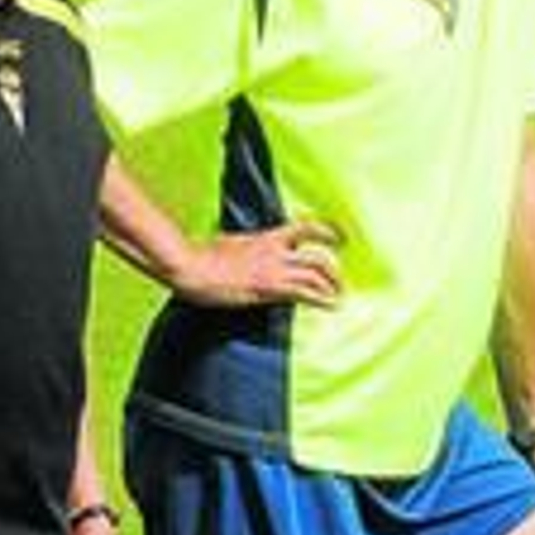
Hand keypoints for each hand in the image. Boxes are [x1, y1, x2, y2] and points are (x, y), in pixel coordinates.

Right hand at [171, 220, 342, 308]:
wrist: (192, 267)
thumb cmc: (202, 257)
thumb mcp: (229, 243)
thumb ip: (244, 245)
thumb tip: (241, 248)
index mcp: (266, 237)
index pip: (305, 228)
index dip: (327, 232)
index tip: (341, 238)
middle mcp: (275, 251)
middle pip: (317, 256)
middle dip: (334, 271)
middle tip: (340, 283)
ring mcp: (273, 269)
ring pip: (317, 274)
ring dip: (333, 287)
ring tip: (339, 298)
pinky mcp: (269, 287)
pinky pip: (305, 292)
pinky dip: (323, 299)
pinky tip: (332, 307)